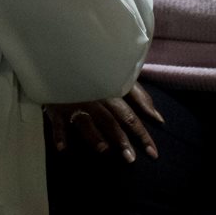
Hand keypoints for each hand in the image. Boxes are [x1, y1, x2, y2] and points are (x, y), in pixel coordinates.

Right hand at [46, 81, 163, 162]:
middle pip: (109, 121)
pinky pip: (57, 122)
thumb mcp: (120, 78)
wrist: (64, 55)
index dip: (142, 134)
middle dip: (120, 139)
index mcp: (110, 91)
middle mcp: (94, 98)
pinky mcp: (56, 105)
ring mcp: (74, 102)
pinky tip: (63, 149)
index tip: (152, 153)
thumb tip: (159, 118)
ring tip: (104, 150)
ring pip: (85, 120)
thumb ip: (139, 97)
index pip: (129, 116)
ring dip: (93, 135)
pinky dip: (59, 135)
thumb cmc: (97, 71)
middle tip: (130, 159)